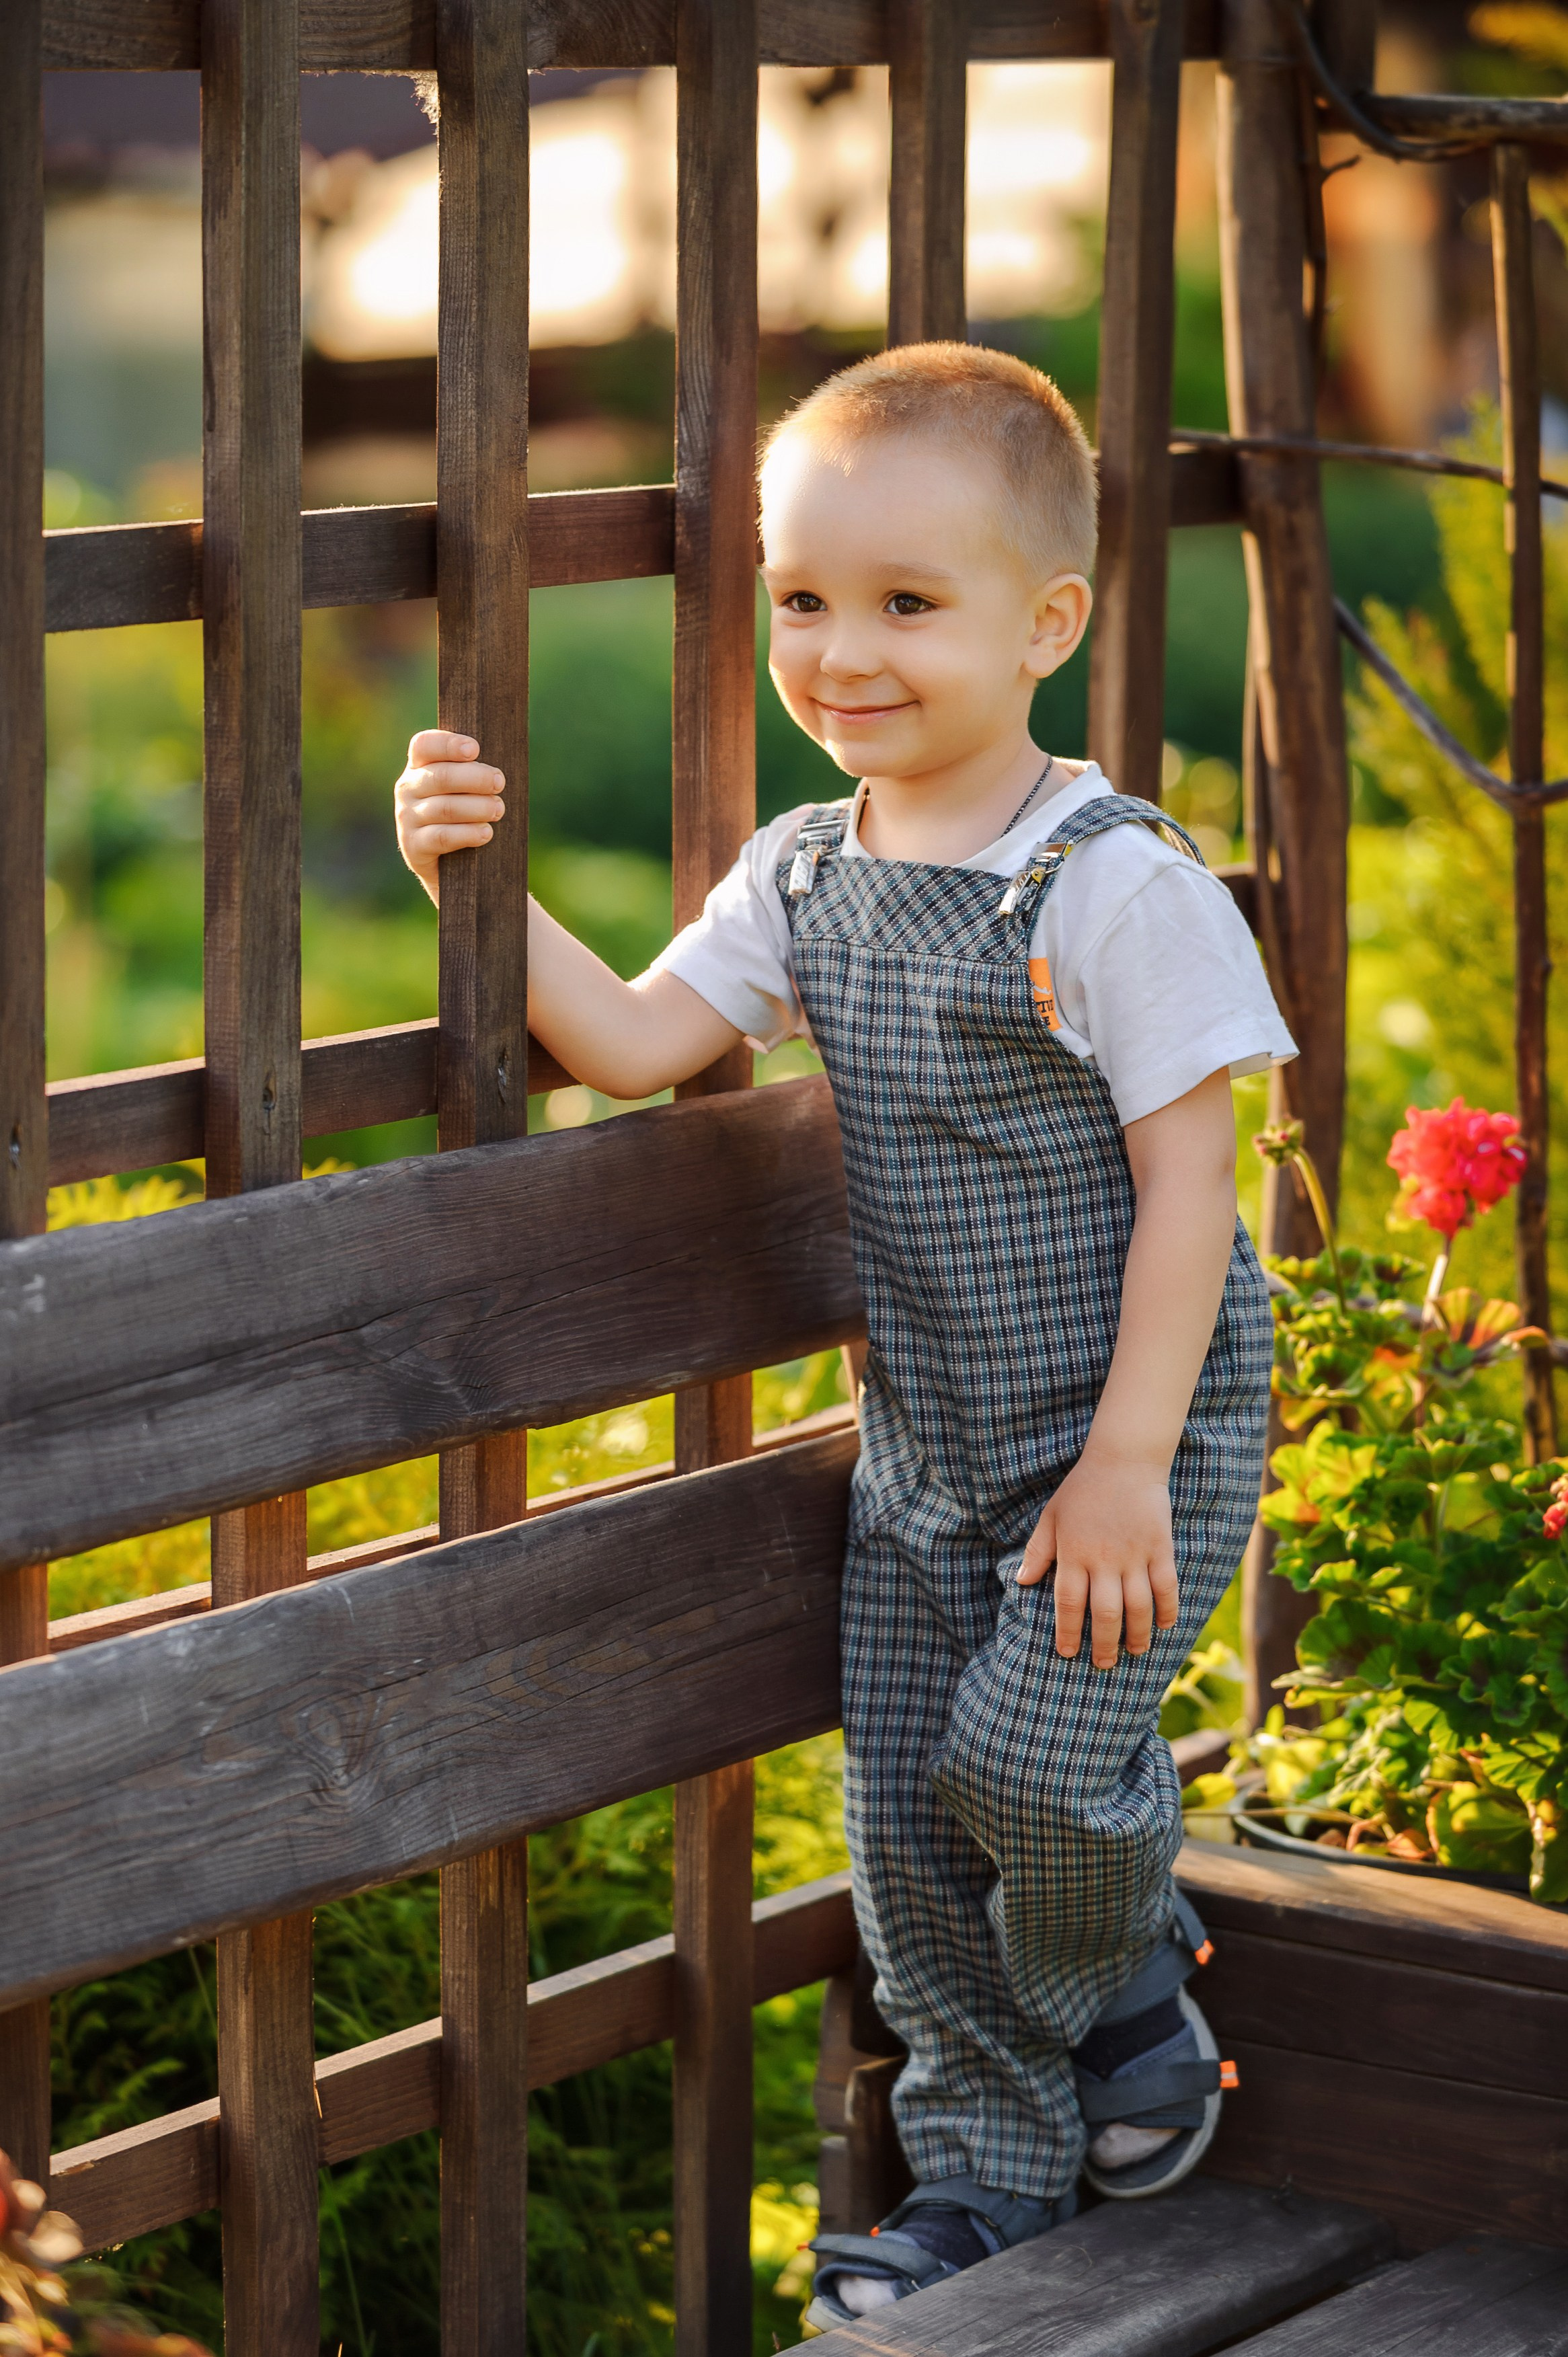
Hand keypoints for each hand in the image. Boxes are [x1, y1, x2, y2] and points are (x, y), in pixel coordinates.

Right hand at [395, 729, 505, 903]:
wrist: (451, 865)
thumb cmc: (465, 815)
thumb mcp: (464, 789)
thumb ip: (473, 770)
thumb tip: (498, 766)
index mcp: (419, 766)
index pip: (424, 746)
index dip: (448, 745)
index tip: (475, 749)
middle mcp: (407, 789)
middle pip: (440, 777)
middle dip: (475, 778)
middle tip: (499, 783)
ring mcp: (407, 818)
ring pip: (444, 808)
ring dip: (477, 807)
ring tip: (498, 809)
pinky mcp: (413, 846)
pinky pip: (442, 837)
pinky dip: (468, 834)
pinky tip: (486, 833)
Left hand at [1015, 1452, 1178, 1667]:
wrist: (1123, 1460)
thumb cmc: (1082, 1489)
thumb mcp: (1051, 1516)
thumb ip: (1038, 1551)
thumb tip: (1022, 1582)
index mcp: (1074, 1553)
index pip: (1068, 1603)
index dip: (1068, 1632)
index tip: (1067, 1653)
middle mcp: (1104, 1559)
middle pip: (1105, 1613)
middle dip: (1103, 1644)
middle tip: (1103, 1664)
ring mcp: (1135, 1554)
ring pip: (1138, 1606)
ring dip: (1137, 1635)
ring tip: (1134, 1652)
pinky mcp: (1160, 1547)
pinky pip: (1166, 1586)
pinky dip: (1167, 1609)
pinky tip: (1164, 1625)